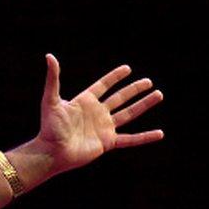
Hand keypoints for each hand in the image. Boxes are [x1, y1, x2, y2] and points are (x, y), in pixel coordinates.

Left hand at [36, 53, 163, 174]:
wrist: (52, 152)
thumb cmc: (49, 127)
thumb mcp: (51, 100)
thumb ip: (53, 79)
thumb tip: (49, 56)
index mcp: (85, 101)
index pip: (103, 85)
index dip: (115, 77)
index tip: (127, 68)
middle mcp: (97, 113)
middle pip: (120, 98)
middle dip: (134, 89)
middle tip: (148, 82)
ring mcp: (104, 128)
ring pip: (129, 114)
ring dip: (143, 105)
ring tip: (158, 95)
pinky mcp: (108, 142)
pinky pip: (131, 139)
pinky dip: (145, 137)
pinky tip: (159, 133)